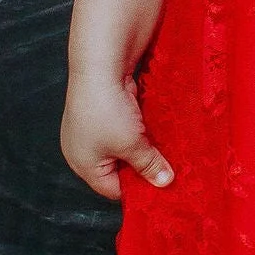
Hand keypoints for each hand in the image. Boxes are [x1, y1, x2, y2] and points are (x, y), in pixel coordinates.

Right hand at [60, 69, 174, 203]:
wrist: (100, 65)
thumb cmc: (108, 111)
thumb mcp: (132, 145)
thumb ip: (148, 165)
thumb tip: (164, 182)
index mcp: (83, 165)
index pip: (113, 189)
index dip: (138, 190)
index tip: (165, 188)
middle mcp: (85, 149)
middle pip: (119, 168)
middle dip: (143, 167)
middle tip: (171, 171)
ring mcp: (94, 127)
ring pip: (125, 147)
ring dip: (144, 146)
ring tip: (169, 151)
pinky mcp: (106, 109)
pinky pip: (126, 127)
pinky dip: (141, 129)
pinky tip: (159, 129)